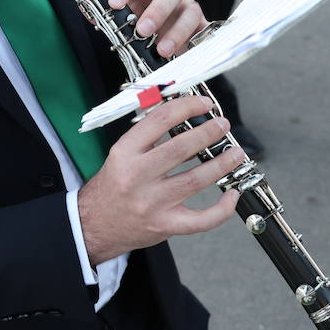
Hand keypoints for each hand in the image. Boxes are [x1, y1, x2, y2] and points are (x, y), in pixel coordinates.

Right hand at [78, 95, 243, 265]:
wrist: (94, 224)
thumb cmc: (112, 186)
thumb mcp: (120, 153)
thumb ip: (148, 135)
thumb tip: (182, 114)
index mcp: (125, 153)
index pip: (160, 121)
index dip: (186, 107)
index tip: (203, 104)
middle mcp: (137, 176)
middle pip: (180, 149)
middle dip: (208, 133)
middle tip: (222, 125)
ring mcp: (153, 203)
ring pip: (195, 180)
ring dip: (221, 164)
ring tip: (235, 153)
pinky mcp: (165, 225)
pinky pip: (201, 220)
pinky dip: (222, 209)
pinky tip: (232, 194)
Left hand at [105, 0, 206, 58]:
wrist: (166, 33)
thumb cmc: (142, 19)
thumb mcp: (125, 16)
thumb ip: (108, 15)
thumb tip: (91, 13)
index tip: (113, 4)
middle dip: (156, 11)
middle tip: (142, 30)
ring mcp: (187, 6)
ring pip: (189, 10)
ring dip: (176, 31)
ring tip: (162, 49)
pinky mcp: (199, 24)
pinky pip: (202, 29)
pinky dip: (194, 40)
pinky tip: (184, 51)